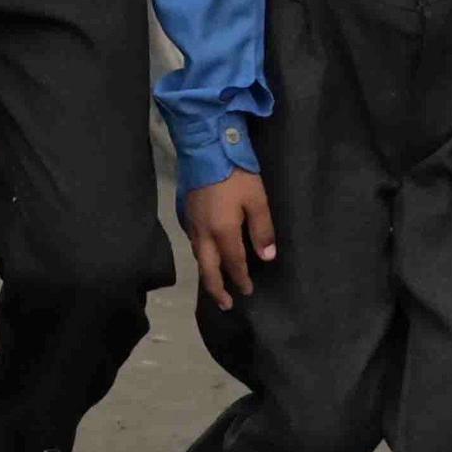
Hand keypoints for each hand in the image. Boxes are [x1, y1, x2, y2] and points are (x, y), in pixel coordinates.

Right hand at [180, 170, 276, 309]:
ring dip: (208, 272)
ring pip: (198, 256)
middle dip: (216, 288)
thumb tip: (266, 257)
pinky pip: (192, 242)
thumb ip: (262, 230)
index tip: (247, 292)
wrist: (205, 147)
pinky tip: (205, 253)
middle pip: (208, 269)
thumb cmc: (235, 174)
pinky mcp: (185, 212)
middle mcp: (202, 233)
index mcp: (222, 232)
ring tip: (215, 282)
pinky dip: (200, 255)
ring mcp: (190, 223)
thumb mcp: (257, 200)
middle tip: (225, 304)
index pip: (233, 264)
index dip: (241, 279)